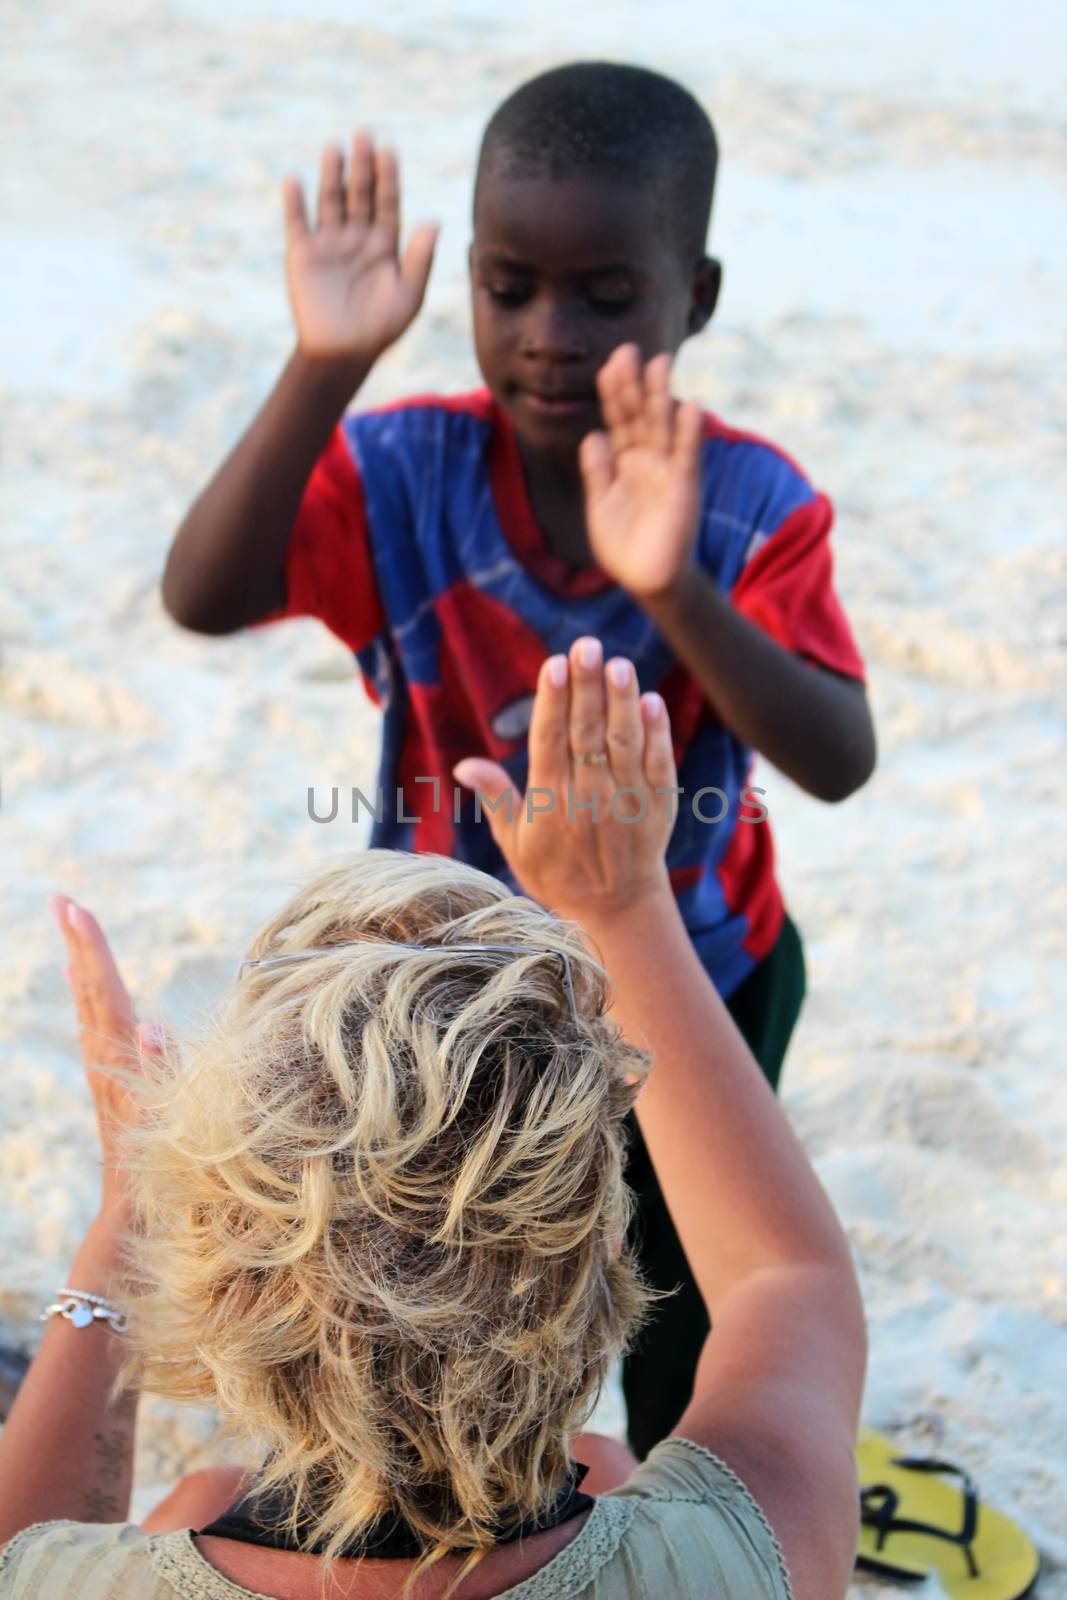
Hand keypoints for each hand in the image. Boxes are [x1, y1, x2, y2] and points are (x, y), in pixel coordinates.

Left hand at [50, 898, 159, 1222]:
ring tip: (74, 938)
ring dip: (83, 969)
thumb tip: (151, 1026)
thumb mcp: (169, 1121)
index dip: (92, 949)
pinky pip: (97, 1031)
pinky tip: (90, 998)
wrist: (133, 1221)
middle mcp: (108, 1062)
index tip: (74, 908)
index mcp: (122, 1060)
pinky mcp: (112, 1088)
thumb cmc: (162, 1173)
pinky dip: (91, 1003)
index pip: (106, 992)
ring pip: (91, 1010)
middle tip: (62, 902)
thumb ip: (161, 1072)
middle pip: (92, 992)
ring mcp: (107, 1075)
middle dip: (80, 945)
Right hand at [283, 131, 438, 363]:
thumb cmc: (381, 329)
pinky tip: (295, 179)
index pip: (388, 202)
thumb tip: (434, 221)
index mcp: (386, 244)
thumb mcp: (408, 297)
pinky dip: (295, 201)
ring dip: (332, 174)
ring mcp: (330, 243)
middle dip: (362, 165)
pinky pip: (298, 222)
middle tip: (364, 134)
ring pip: (331, 200)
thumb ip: (420, 259)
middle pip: (360, 193)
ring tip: (334, 147)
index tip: (389, 150)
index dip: (388, 176)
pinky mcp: (303, 254)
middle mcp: (358, 237)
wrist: (342, 354)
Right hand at [452, 637, 676, 918]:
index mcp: (551, 799)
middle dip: (586, 685)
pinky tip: (651, 702)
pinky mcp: (658, 804)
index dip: (552, 700)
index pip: (549, 738)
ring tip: (619, 664)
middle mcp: (589, 794)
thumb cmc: (557, 873)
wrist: (615, 909)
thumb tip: (463, 764)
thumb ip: (496, 797)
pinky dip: (656, 733)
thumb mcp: (515, 841)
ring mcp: (626, 798)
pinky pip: (658, 762)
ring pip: (624, 740)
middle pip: (586, 730)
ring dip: (621, 700)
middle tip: (586, 645)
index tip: (554, 663)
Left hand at [580, 345, 703, 600]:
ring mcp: (667, 473)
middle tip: (628, 349)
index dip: (613, 394)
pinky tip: (689, 407)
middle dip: (634, 384)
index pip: (618, 420)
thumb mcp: (601, 506)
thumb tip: (592, 435)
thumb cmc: (626, 547)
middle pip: (640, 415)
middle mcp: (648, 461)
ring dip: (661, 396)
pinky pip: (686, 457)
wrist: (648, 582)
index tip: (608, 364)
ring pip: (663, 427)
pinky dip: (688, 433)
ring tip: (660, 362)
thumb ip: (597, 472)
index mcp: (626, 463)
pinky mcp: (684, 490)